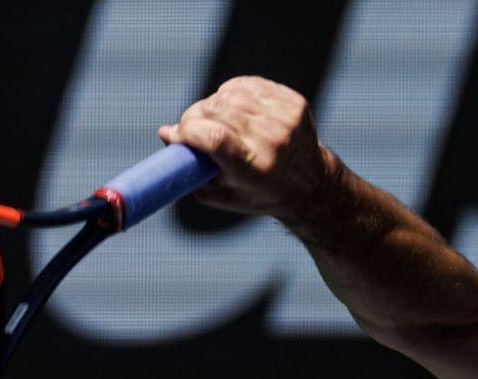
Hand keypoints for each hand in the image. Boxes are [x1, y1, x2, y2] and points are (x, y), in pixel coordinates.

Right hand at [158, 76, 334, 221]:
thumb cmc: (261, 193)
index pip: (213, 136)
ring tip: (216, 122)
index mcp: (255, 169)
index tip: (175, 136)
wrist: (312, 186)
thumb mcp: (222, 195)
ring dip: (212, 106)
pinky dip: (232, 95)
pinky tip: (235, 110)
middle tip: (192, 130)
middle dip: (194, 118)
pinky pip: (247, 85)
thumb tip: (165, 133)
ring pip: (228, 94)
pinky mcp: (291, 102)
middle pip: (216, 111)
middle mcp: (272, 141)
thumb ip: (190, 169)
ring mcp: (284, 119)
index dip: (186, 131)